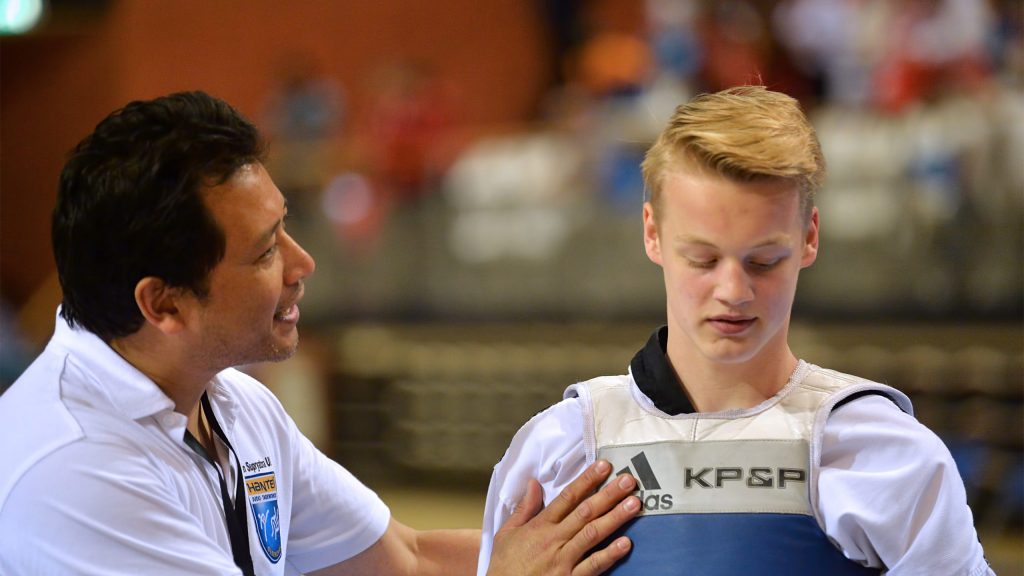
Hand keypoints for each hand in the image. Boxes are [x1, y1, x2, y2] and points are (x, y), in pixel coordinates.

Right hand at [486, 460, 639, 575]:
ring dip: (615, 518)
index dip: (587, 480)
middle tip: (628, 481)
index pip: (567, 497)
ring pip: (593, 534)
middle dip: (608, 494)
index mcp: (540, 526)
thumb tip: (533, 483)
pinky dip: (610, 555)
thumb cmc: (505, 566)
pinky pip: (593, 566)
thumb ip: (524, 508)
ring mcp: (563, 560)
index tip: (603, 466)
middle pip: (585, 512)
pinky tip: (626, 543)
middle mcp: (554, 540)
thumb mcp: (506, 533)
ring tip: (634, 504)